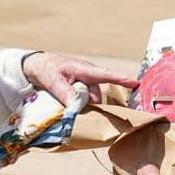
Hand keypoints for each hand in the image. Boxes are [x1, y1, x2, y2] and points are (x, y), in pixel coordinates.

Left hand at [22, 52, 138, 105]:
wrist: (39, 67)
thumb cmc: (48, 69)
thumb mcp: (54, 81)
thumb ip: (66, 93)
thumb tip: (78, 107)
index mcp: (85, 70)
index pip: (106, 75)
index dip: (121, 80)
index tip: (136, 83)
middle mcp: (89, 77)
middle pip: (96, 97)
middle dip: (88, 105)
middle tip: (70, 106)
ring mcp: (86, 85)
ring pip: (90, 102)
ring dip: (81, 106)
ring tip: (64, 103)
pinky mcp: (82, 91)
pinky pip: (85, 102)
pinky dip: (79, 106)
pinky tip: (67, 105)